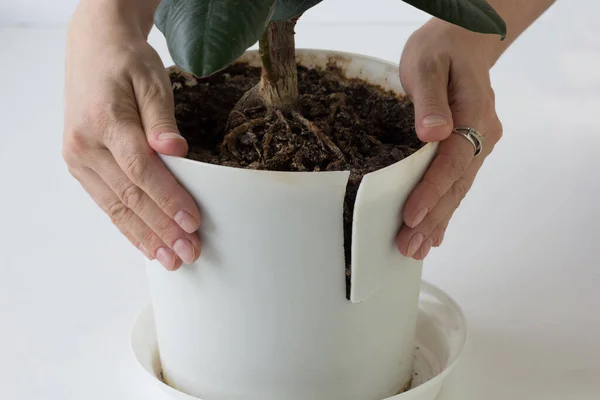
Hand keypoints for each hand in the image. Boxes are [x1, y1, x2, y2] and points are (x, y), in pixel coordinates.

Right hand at [62, 4, 200, 269]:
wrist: (94, 49)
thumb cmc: (127, 63)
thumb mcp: (151, 79)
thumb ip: (162, 118)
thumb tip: (176, 151)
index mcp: (104, 122)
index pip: (141, 170)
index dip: (169, 199)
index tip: (193, 222)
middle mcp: (85, 145)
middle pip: (129, 196)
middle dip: (162, 229)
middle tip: (189, 254)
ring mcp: (79, 158)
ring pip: (115, 207)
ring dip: (146, 237)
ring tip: (171, 260)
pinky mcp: (81, 166)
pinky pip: (106, 203)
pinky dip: (128, 227)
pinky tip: (146, 245)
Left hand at [396, 20, 503, 259]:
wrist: (461, 43)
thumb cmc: (441, 50)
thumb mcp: (429, 64)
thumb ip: (431, 100)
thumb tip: (433, 133)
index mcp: (474, 115)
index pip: (452, 162)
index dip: (431, 191)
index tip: (411, 215)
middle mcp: (481, 135)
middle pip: (456, 184)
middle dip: (431, 218)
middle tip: (408, 247)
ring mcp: (477, 144)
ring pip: (457, 188)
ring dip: (437, 220)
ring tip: (416, 249)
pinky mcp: (466, 149)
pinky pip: (456, 182)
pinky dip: (444, 208)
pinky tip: (435, 232)